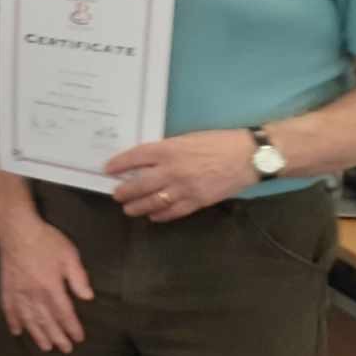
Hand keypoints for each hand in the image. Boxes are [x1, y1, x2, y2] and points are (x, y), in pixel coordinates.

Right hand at [0, 212, 93, 352]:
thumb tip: (88, 297)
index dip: (72, 327)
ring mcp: (18, 291)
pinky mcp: (7, 287)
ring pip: (29, 319)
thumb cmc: (45, 240)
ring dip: (37, 334)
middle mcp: (34, 293)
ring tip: (45, 347)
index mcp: (51, 286)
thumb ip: (79, 277)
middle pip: (47, 320)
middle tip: (65, 349)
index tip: (79, 338)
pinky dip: (13, 321)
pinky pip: (9, 308)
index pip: (64, 313)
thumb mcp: (69, 255)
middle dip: (57, 337)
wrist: (16, 228)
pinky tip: (17, 331)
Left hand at [105, 130, 257, 220]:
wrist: (248, 156)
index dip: (119, 164)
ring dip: (138, 207)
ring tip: (128, 209)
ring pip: (153, 201)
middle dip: (124, 191)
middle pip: (139, 184)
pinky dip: (161, 215)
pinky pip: (173, 211)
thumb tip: (147, 161)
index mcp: (169, 149)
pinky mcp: (197, 201)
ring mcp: (184, 188)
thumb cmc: (219, 142)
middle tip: (115, 194)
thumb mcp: (187, 138)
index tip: (107, 169)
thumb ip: (167, 150)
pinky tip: (153, 216)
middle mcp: (172, 170)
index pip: (135, 157)